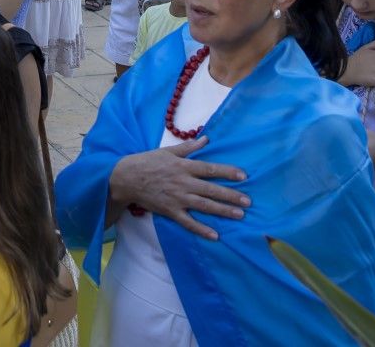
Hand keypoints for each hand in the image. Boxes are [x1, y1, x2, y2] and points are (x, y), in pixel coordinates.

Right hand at [108, 136, 248, 240]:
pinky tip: (215, 236)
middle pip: (211, 189)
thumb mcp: (168, 151)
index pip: (210, 169)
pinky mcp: (170, 211)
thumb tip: (206, 139)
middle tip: (248, 202)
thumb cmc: (147, 162)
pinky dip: (201, 229)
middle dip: (231, 196)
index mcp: (183, 166)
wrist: (126, 178)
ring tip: (239, 215)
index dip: (227, 172)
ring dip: (222, 211)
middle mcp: (183, 183)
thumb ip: (188, 147)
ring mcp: (177, 198)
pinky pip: (188, 222)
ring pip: (204, 206)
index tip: (243, 176)